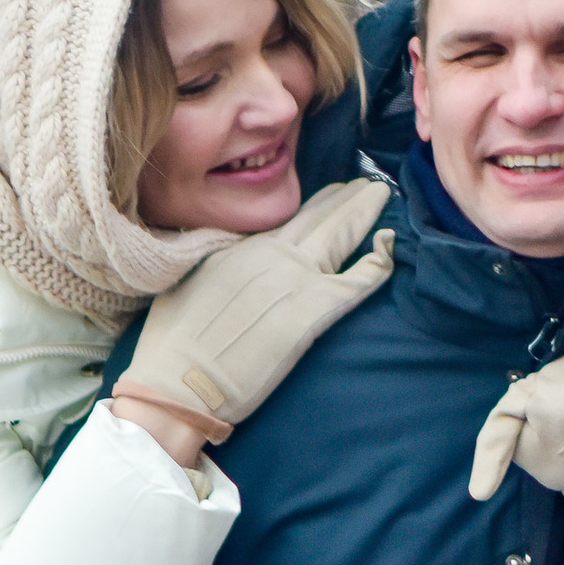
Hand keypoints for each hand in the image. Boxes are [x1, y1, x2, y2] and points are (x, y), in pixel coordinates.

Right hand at [110, 176, 393, 462]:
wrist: (178, 380)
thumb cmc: (173, 344)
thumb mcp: (188, 281)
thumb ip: (218, 260)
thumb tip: (228, 252)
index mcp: (243, 249)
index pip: (289, 220)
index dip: (316, 205)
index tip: (333, 193)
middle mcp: (272, 256)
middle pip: (320, 218)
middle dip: (346, 198)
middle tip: (368, 184)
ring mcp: (295, 281)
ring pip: (339, 236)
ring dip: (363, 212)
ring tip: (381, 196)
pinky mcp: (312, 313)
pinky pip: (355, 281)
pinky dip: (377, 262)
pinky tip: (390, 245)